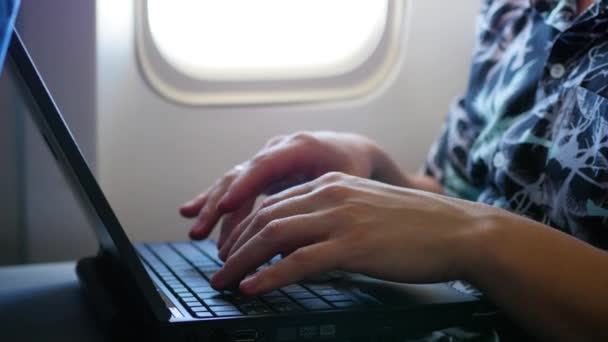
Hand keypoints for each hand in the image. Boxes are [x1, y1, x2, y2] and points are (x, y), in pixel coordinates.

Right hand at [180, 131, 407, 245]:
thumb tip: (291, 247)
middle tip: (200, 231)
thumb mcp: (344, 186)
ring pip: (232, 183)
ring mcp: (265, 160)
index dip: (244, 186)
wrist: (351, 150)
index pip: (265, 165)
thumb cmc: (353, 167)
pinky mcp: (261, 173)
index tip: (225, 206)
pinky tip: (189, 212)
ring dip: (213, 209)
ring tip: (196, 234)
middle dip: (219, 205)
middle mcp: (275, 150)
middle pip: (240, 176)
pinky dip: (214, 201)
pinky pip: (234, 187)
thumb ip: (319, 208)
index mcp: (298, 147)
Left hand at [210, 172, 489, 294]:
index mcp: (332, 184)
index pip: (274, 202)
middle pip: (266, 217)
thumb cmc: (416, 225)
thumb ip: (331, 217)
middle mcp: (331, 194)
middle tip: (218, 269)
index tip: (231, 250)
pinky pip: (300, 261)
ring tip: (224, 282)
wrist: (458, 230)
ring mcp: (341, 218)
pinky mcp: (353, 245)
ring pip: (275, 236)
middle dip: (235, 246)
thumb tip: (300, 242)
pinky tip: (254, 289)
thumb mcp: (366, 209)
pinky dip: (271, 276)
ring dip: (243, 261)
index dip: (245, 228)